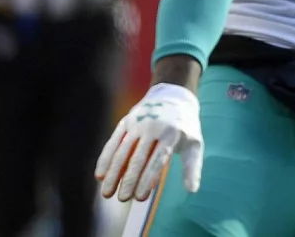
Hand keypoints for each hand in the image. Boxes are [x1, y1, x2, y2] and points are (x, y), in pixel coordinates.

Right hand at [95, 82, 203, 200]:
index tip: (139, 198)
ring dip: (113, 173)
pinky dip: (105, 159)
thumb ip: (192, 167)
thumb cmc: (185, 127)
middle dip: (129, 180)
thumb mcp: (194, 144)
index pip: (157, 160)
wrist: (174, 95)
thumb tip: (192, 191)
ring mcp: (138, 123)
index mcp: (171, 134)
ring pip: (122, 152)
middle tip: (122, 199)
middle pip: (137, 158)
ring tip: (107, 193)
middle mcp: (153, 128)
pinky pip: (113, 142)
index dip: (147, 179)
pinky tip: (100, 175)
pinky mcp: (126, 121)